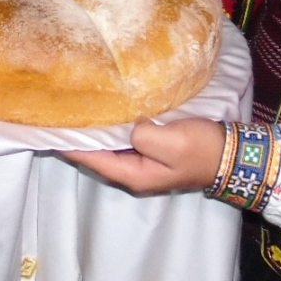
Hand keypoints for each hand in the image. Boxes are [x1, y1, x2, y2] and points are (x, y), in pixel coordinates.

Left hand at [61, 117, 228, 193]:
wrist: (231, 154)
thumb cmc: (201, 149)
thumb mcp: (170, 142)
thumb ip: (142, 135)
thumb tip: (129, 127)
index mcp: (133, 174)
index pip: (91, 158)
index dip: (69, 143)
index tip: (49, 127)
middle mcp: (133, 171)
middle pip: (96, 153)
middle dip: (79, 134)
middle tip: (59, 110)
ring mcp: (142, 162)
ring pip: (109, 146)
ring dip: (95, 129)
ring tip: (76, 107)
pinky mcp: (152, 150)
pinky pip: (123, 139)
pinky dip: (112, 126)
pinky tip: (105, 110)